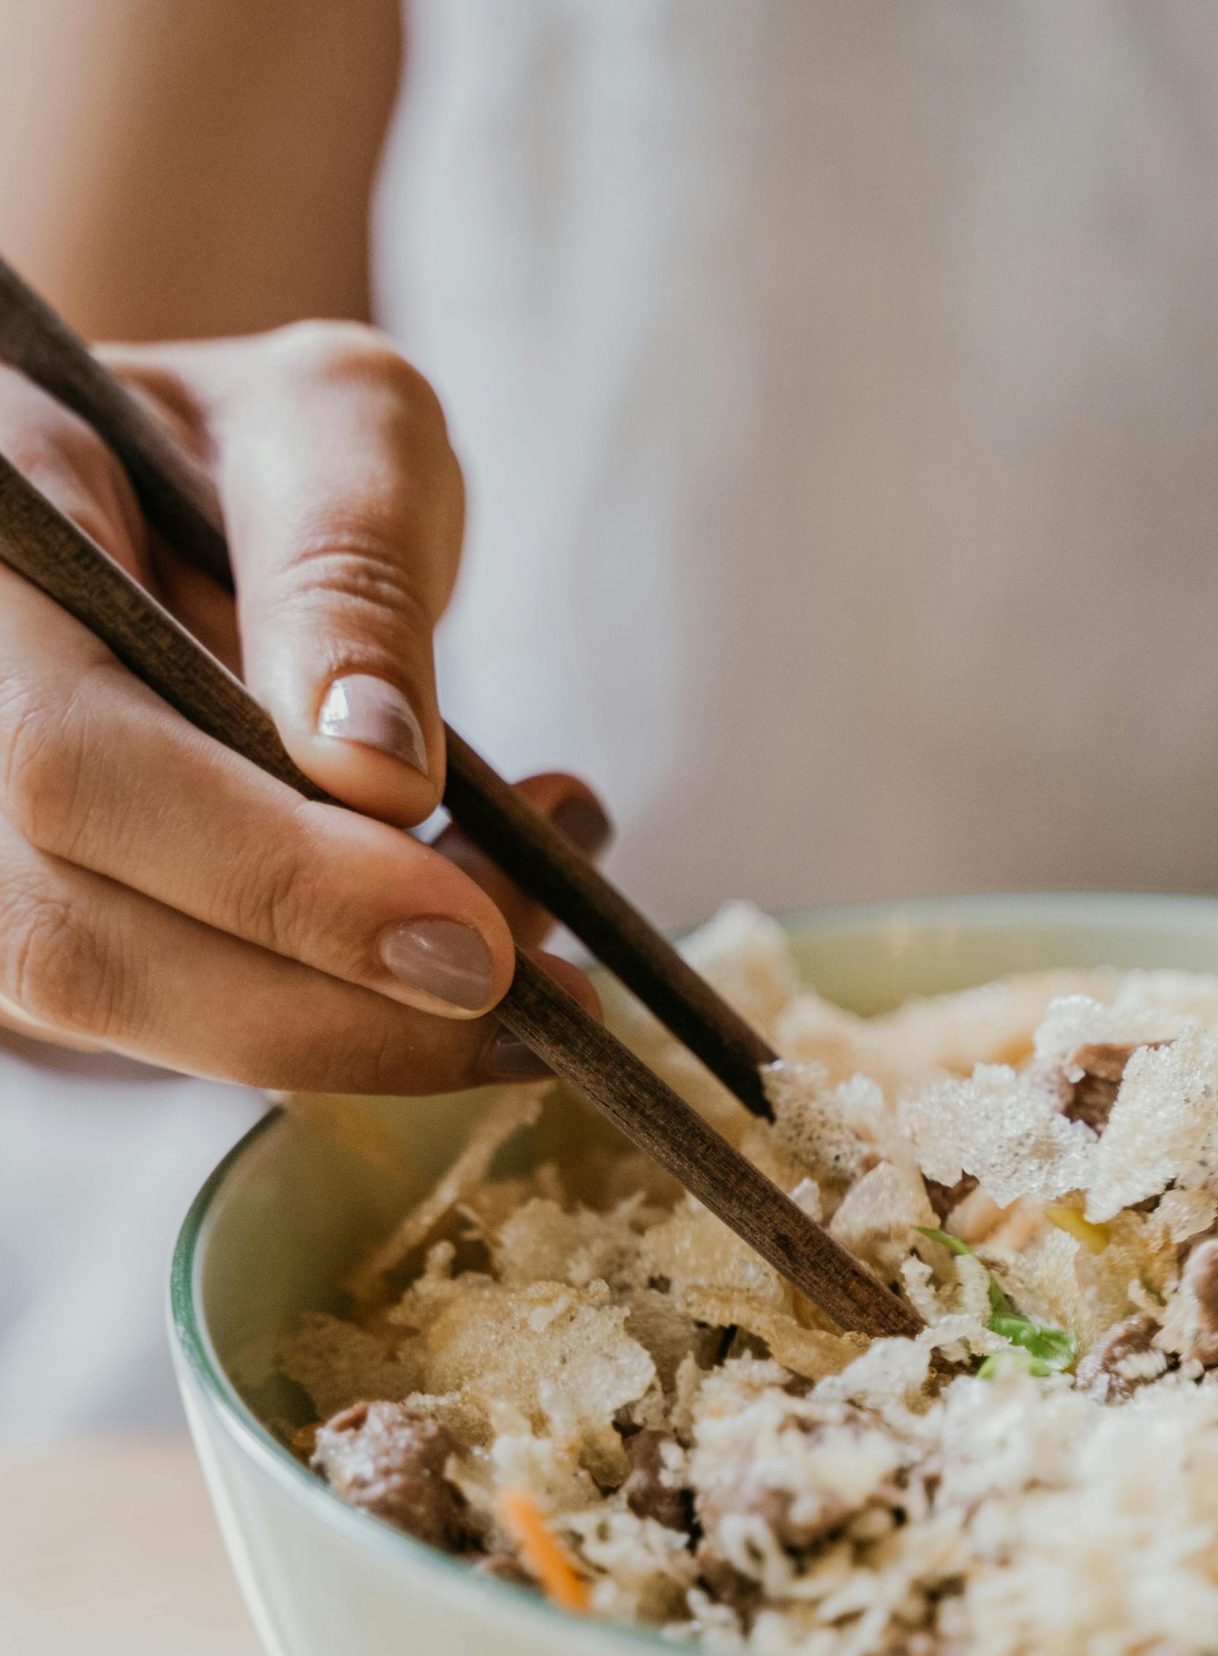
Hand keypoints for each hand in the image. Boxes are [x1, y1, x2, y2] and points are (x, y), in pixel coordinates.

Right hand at [0, 323, 601, 1087]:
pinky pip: (176, 1027)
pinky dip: (341, 1020)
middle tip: (533, 996)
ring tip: (533, 963)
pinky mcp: (45, 931)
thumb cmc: (251, 454)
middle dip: (328, 999)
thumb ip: (349, 564)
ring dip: (350, 1030)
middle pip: (74, 935)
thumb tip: (378, 771)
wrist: (188, 507)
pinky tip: (473, 954)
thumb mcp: (333, 427)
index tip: (466, 931)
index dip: (272, 872)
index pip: (73, 759)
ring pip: (121, 1013)